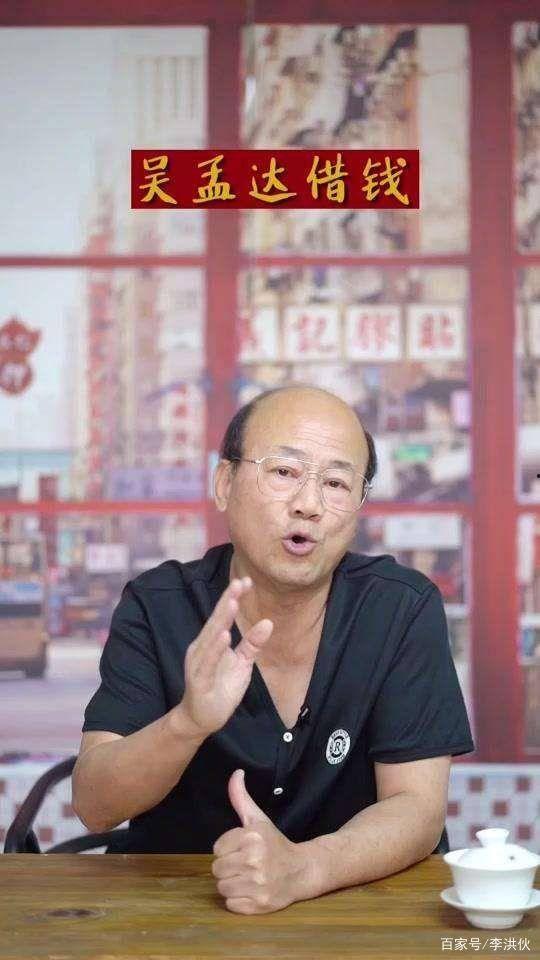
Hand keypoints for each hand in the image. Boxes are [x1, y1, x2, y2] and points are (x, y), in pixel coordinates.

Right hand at [179, 578, 273, 737]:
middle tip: (239, 582)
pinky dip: (215, 649)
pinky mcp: (199, 680)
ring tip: (232, 602)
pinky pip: (208, 663)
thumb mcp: (242, 664)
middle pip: (216, 621)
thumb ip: (252, 644)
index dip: (232, 597)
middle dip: (227, 601)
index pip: (222, 616)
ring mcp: (199, 663)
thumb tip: (268, 622)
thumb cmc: (220, 687)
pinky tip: (224, 636)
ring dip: (221, 620)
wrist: (201, 719)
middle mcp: (202, 648)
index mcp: (211, 642)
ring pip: (210, 638)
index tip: (246, 580)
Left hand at [212, 769, 310, 913]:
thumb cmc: (275, 844)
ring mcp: (257, 885)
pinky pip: (231, 905)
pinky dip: (239, 901)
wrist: (301, 870)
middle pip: (217, 869)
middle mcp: (255, 860)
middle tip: (246, 864)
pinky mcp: (259, 905)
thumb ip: (241, 798)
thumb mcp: (259, 819)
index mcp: (252, 837)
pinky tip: (252, 891)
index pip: (217, 849)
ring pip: (222, 888)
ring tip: (248, 878)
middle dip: (229, 867)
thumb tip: (236, 772)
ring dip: (232, 884)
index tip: (243, 849)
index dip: (228, 849)